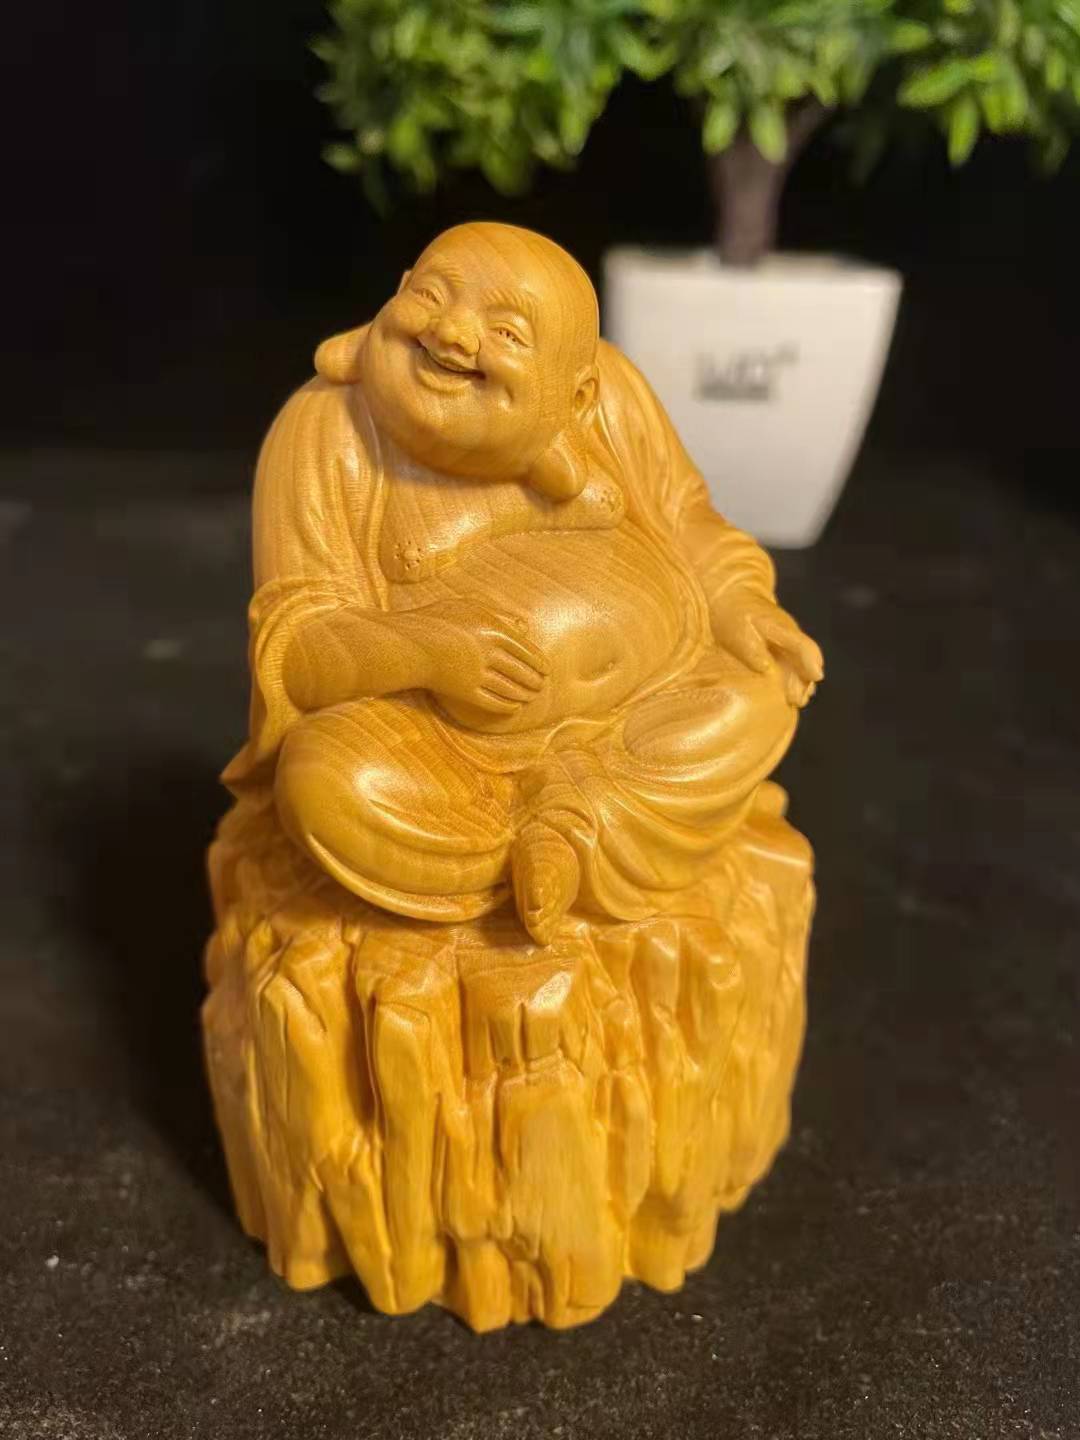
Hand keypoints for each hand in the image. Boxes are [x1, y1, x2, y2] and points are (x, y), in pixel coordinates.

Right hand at [404, 600, 549, 717]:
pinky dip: (507, 706)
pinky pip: (493, 702)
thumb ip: (498, 613)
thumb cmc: (435, 621)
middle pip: (522, 671)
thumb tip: (524, 625)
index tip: (546, 670)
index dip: (540, 662)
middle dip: (535, 681)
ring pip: (510, 688)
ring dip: (524, 694)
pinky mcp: (465, 692)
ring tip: (531, 696)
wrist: (406, 644)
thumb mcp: (467, 606)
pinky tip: (513, 706)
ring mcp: (476, 674)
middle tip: (541, 686)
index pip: (527, 650)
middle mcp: (488, 652)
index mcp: (492, 629)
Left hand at [712, 588, 822, 707]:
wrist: (733, 599)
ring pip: (804, 662)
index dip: (810, 661)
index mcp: (780, 626)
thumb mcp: (738, 631)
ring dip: (803, 681)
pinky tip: (791, 694)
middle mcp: (790, 633)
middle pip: (808, 657)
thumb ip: (752, 650)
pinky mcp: (784, 647)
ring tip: (798, 700)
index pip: (801, 644)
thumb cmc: (734, 617)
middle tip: (799, 700)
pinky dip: (796, 678)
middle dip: (806, 679)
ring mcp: (789, 640)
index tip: (816, 677)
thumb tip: (766, 668)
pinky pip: (796, 663)